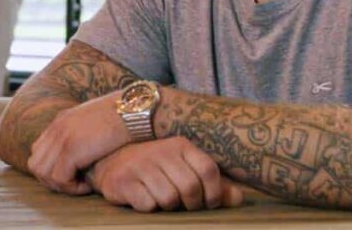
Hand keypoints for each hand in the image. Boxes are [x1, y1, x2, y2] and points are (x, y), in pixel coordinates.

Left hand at [27, 91, 128, 194]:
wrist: (133, 110)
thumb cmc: (124, 118)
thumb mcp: (95, 120)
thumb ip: (82, 132)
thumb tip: (84, 150)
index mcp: (61, 120)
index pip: (38, 150)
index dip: (51, 167)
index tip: (72, 173)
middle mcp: (57, 128)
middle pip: (35, 164)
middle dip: (52, 180)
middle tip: (74, 184)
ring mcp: (62, 138)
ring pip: (43, 174)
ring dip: (61, 185)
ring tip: (81, 185)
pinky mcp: (72, 150)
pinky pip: (59, 179)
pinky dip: (72, 187)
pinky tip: (88, 186)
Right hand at [86, 136, 243, 212]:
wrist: (113, 163)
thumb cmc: (157, 169)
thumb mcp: (185, 170)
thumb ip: (213, 184)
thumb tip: (239, 199)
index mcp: (181, 145)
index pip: (209, 170)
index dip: (214, 193)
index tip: (208, 202)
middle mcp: (161, 151)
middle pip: (190, 188)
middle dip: (191, 204)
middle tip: (184, 204)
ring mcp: (140, 164)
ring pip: (169, 198)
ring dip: (168, 206)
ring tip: (161, 198)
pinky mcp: (123, 180)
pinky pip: (148, 205)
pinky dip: (149, 207)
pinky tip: (143, 197)